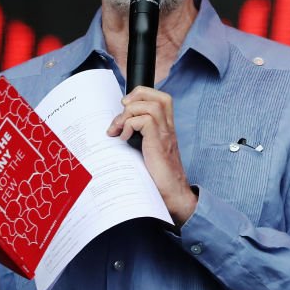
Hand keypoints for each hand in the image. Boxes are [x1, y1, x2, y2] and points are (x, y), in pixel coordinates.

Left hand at [107, 86, 197, 225]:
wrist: (173, 195)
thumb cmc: (158, 178)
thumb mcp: (148, 153)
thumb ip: (139, 139)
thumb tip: (116, 131)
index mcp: (166, 128)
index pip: (161, 98)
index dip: (142, 94)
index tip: (125, 107)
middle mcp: (168, 128)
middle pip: (159, 96)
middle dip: (137, 96)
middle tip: (122, 111)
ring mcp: (164, 134)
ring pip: (150, 105)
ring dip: (129, 113)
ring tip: (119, 129)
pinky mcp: (158, 142)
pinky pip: (144, 121)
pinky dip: (129, 126)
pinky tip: (124, 139)